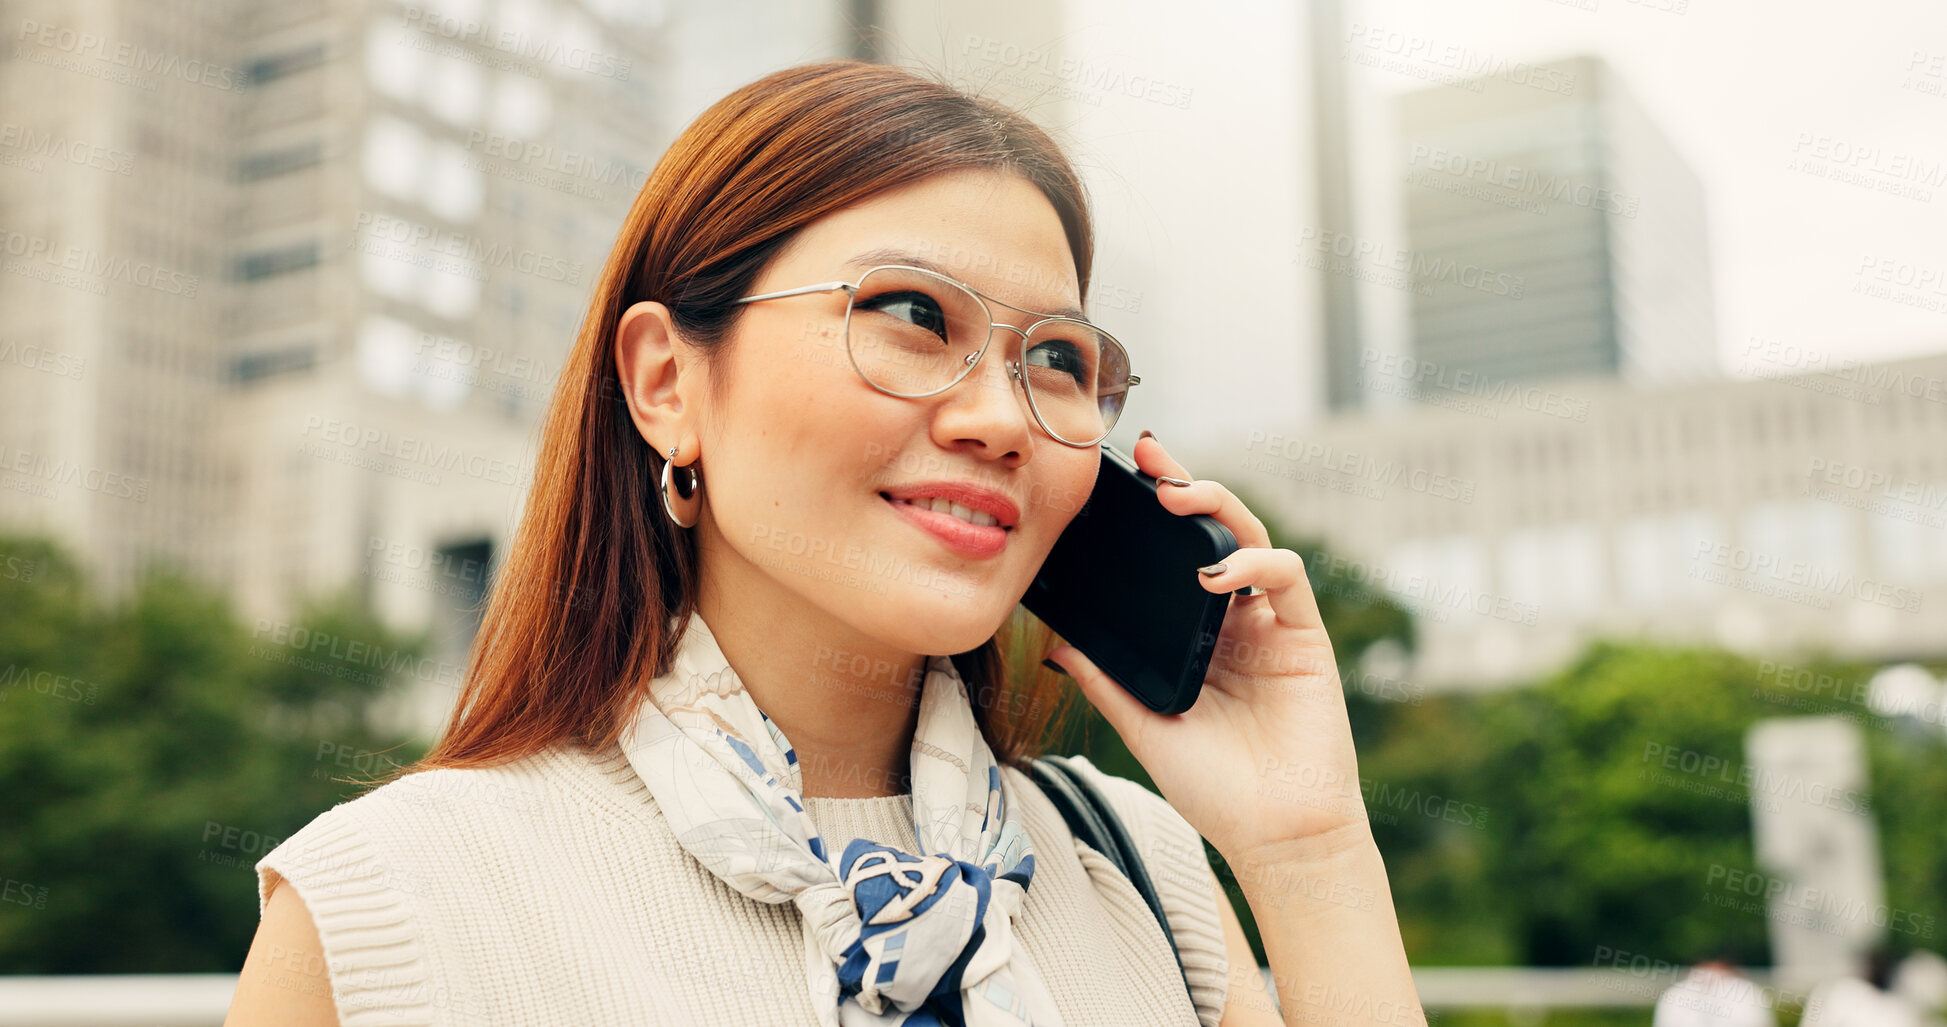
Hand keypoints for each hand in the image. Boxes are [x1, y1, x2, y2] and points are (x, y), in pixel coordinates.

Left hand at [1042, 433, 1369, 862]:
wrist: (1273, 837)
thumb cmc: (1214, 788)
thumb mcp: (1144, 726)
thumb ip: (1106, 681)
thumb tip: (1055, 643)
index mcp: (1196, 631)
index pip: (1174, 554)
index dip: (1154, 511)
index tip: (1118, 476)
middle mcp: (1235, 617)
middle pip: (1213, 529)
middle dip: (1184, 484)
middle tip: (1150, 458)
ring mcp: (1272, 623)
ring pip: (1252, 538)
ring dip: (1217, 509)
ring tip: (1177, 502)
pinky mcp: (1306, 637)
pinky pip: (1287, 578)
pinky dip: (1253, 564)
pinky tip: (1217, 574)